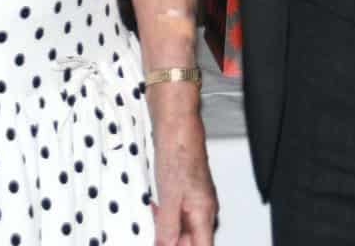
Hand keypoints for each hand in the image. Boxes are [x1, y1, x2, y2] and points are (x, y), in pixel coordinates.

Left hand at [149, 102, 217, 245]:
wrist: (176, 120)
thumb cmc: (179, 149)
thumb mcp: (169, 195)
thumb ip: (169, 224)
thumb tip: (166, 245)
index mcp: (204, 211)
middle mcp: (202, 206)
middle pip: (191, 239)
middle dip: (172, 241)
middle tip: (153, 236)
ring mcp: (194, 196)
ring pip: (182, 225)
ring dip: (165, 228)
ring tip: (150, 223)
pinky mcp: (183, 186)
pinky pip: (176, 209)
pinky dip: (163, 213)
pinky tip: (152, 207)